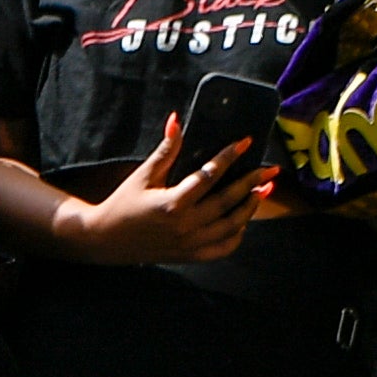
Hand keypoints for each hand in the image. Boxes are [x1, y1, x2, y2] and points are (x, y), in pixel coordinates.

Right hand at [63, 115, 268, 268]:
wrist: (106, 241)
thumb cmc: (123, 204)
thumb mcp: (143, 175)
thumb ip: (166, 151)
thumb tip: (176, 121)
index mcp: (173, 203)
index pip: (210, 175)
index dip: (229, 156)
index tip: (246, 142)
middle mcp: (185, 225)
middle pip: (228, 200)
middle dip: (252, 182)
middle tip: (270, 169)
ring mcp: (190, 244)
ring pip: (232, 226)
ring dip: (250, 207)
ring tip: (263, 190)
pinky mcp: (190, 256)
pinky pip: (223, 248)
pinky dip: (237, 235)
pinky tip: (243, 220)